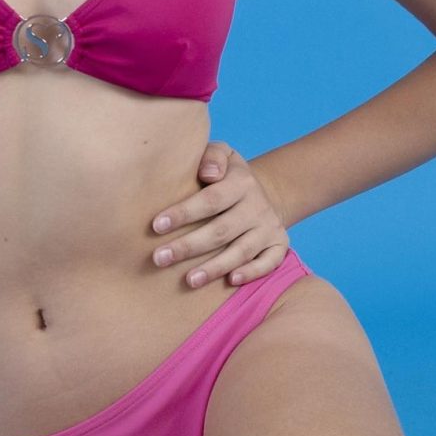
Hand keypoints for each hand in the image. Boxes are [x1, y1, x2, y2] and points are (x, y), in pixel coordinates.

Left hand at [146, 140, 289, 288]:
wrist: (261, 193)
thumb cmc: (226, 176)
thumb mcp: (222, 155)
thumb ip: (212, 157)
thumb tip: (208, 173)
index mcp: (241, 182)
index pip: (210, 200)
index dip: (184, 213)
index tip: (156, 226)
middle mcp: (257, 206)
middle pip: (221, 230)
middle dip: (189, 246)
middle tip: (159, 258)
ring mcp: (269, 227)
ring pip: (242, 251)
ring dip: (215, 267)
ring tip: (189, 280)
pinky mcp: (278, 244)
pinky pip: (270, 262)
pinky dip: (253, 272)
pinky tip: (231, 281)